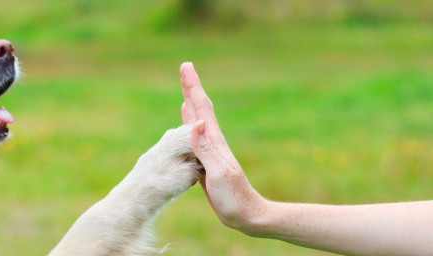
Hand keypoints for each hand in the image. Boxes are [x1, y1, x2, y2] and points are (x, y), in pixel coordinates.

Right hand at [179, 62, 266, 232]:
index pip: (201, 109)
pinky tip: (188, 124)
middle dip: (192, 88)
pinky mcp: (207, 162)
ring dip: (191, 104)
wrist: (247, 215)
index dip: (193, 87)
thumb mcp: (218, 173)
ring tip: (186, 91)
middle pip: (200, 109)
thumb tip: (196, 122)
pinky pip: (195, 138)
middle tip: (185, 68)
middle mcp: (213, 142)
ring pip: (197, 121)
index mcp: (215, 142)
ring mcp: (211, 152)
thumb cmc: (234, 197)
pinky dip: (189, 126)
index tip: (186, 67)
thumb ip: (206, 149)